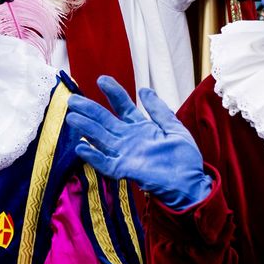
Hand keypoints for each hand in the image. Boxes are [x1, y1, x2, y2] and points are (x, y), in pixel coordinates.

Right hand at [66, 76, 211, 209]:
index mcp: (141, 126)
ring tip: (72, 117)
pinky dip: (93, 156)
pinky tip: (81, 147)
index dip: (113, 92)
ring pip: (101, 138)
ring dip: (86, 128)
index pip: (123, 105)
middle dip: (89, 109)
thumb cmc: (184, 158)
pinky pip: (106, 163)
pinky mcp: (127, 169)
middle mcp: (129, 138)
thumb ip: (158, 110)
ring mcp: (126, 153)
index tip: (102, 79)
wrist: (191, 184)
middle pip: (105, 120)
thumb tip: (144, 89)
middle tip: (73, 99)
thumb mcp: (173, 128)